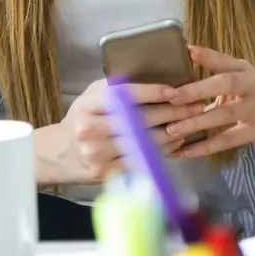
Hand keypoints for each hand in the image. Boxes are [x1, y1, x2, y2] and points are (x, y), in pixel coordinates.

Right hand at [43, 79, 207, 184]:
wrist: (60, 151)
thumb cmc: (84, 118)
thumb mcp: (92, 96)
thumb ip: (117, 89)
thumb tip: (156, 83)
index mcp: (89, 103)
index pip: (125, 95)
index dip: (152, 92)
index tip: (175, 91)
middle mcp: (90, 127)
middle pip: (139, 119)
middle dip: (172, 112)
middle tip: (194, 106)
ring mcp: (96, 152)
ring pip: (144, 142)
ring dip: (172, 134)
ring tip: (189, 124)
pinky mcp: (105, 172)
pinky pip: (140, 161)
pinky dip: (162, 152)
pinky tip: (174, 143)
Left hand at [164, 46, 254, 156]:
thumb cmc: (253, 99)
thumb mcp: (241, 80)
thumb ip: (218, 70)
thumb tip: (188, 54)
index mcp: (247, 72)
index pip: (227, 61)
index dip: (209, 56)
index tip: (189, 51)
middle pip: (227, 85)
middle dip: (198, 90)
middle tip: (173, 97)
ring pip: (225, 115)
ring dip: (197, 123)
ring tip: (173, 129)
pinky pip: (229, 140)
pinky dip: (207, 146)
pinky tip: (187, 151)